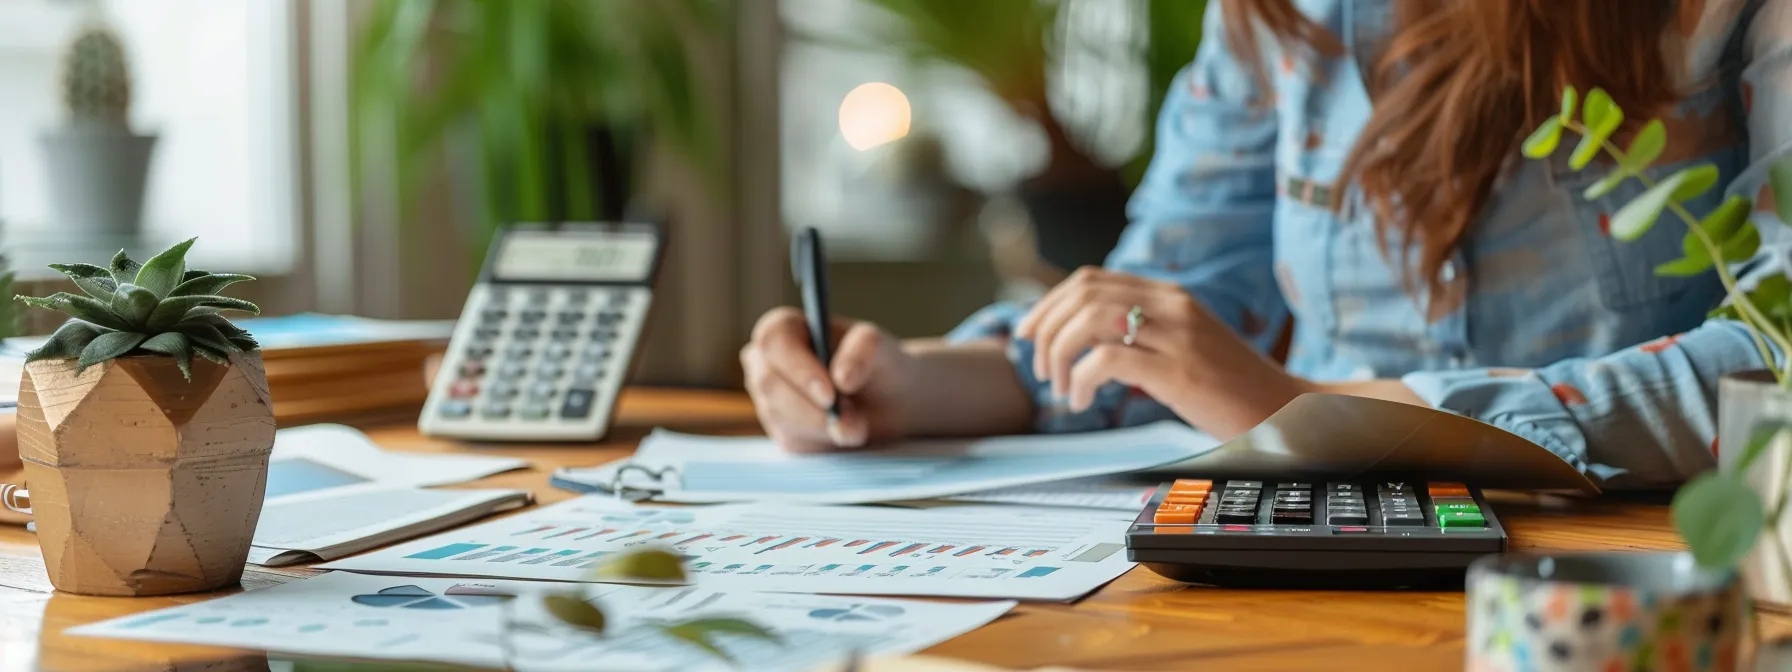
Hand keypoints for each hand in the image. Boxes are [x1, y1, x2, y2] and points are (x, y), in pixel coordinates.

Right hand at [740, 307, 913, 451]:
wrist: (891, 406)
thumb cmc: (881, 366)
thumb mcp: (883, 350)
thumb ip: (865, 351)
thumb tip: (841, 377)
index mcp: (786, 329)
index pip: (773, 340)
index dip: (797, 367)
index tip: (829, 394)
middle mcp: (768, 362)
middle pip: (770, 384)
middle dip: (814, 408)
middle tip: (854, 421)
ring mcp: (770, 400)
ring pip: (781, 417)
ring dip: (824, 427)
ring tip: (858, 424)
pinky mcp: (781, 432)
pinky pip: (794, 442)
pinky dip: (825, 441)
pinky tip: (845, 432)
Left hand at [1015, 267, 1309, 437]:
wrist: (1286, 409)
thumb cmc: (1232, 387)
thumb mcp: (1183, 346)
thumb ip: (1143, 335)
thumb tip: (1086, 345)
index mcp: (1170, 294)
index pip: (1090, 279)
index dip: (1049, 304)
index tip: (1028, 334)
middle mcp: (1171, 304)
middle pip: (1081, 294)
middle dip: (1045, 329)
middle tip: (1040, 368)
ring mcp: (1177, 334)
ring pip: (1089, 320)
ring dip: (1059, 355)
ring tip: (1061, 388)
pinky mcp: (1179, 370)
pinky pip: (1108, 360)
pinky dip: (1081, 380)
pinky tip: (1082, 402)